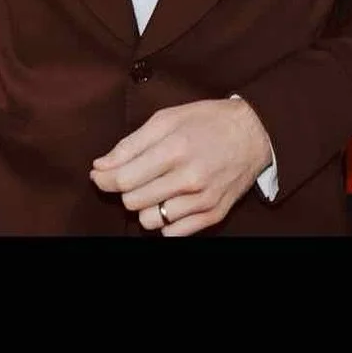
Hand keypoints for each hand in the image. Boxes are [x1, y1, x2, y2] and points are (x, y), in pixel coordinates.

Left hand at [89, 98, 272, 235]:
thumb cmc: (206, 121)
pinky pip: (174, 234)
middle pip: (134, 202)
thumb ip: (131, 144)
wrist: (254, 133)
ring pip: (151, 222)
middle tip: (131, 177)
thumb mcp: (167, 118)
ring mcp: (203, 200)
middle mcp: (189, 178)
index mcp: (175, 149)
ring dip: (144, 207)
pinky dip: (165, 222)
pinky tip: (169, 202)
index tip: (98, 175)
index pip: (125, 179)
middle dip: (124, 190)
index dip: (104, 180)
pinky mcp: (214, 215)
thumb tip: (101, 166)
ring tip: (153, 189)